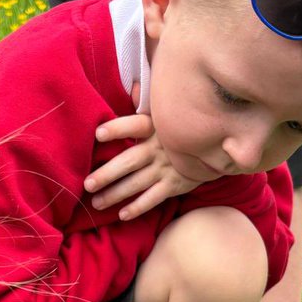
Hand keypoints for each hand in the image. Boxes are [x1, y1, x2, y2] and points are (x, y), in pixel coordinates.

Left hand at [85, 86, 201, 219]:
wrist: (213, 147)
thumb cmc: (178, 129)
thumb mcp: (166, 114)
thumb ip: (146, 103)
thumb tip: (133, 86)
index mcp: (155, 126)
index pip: (134, 125)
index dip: (117, 129)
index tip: (98, 134)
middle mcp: (159, 147)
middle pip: (129, 161)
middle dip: (107, 174)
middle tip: (87, 184)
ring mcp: (167, 167)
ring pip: (137, 183)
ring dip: (115, 194)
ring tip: (96, 202)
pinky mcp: (175, 184)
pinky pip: (154, 198)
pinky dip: (138, 207)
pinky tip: (122, 214)